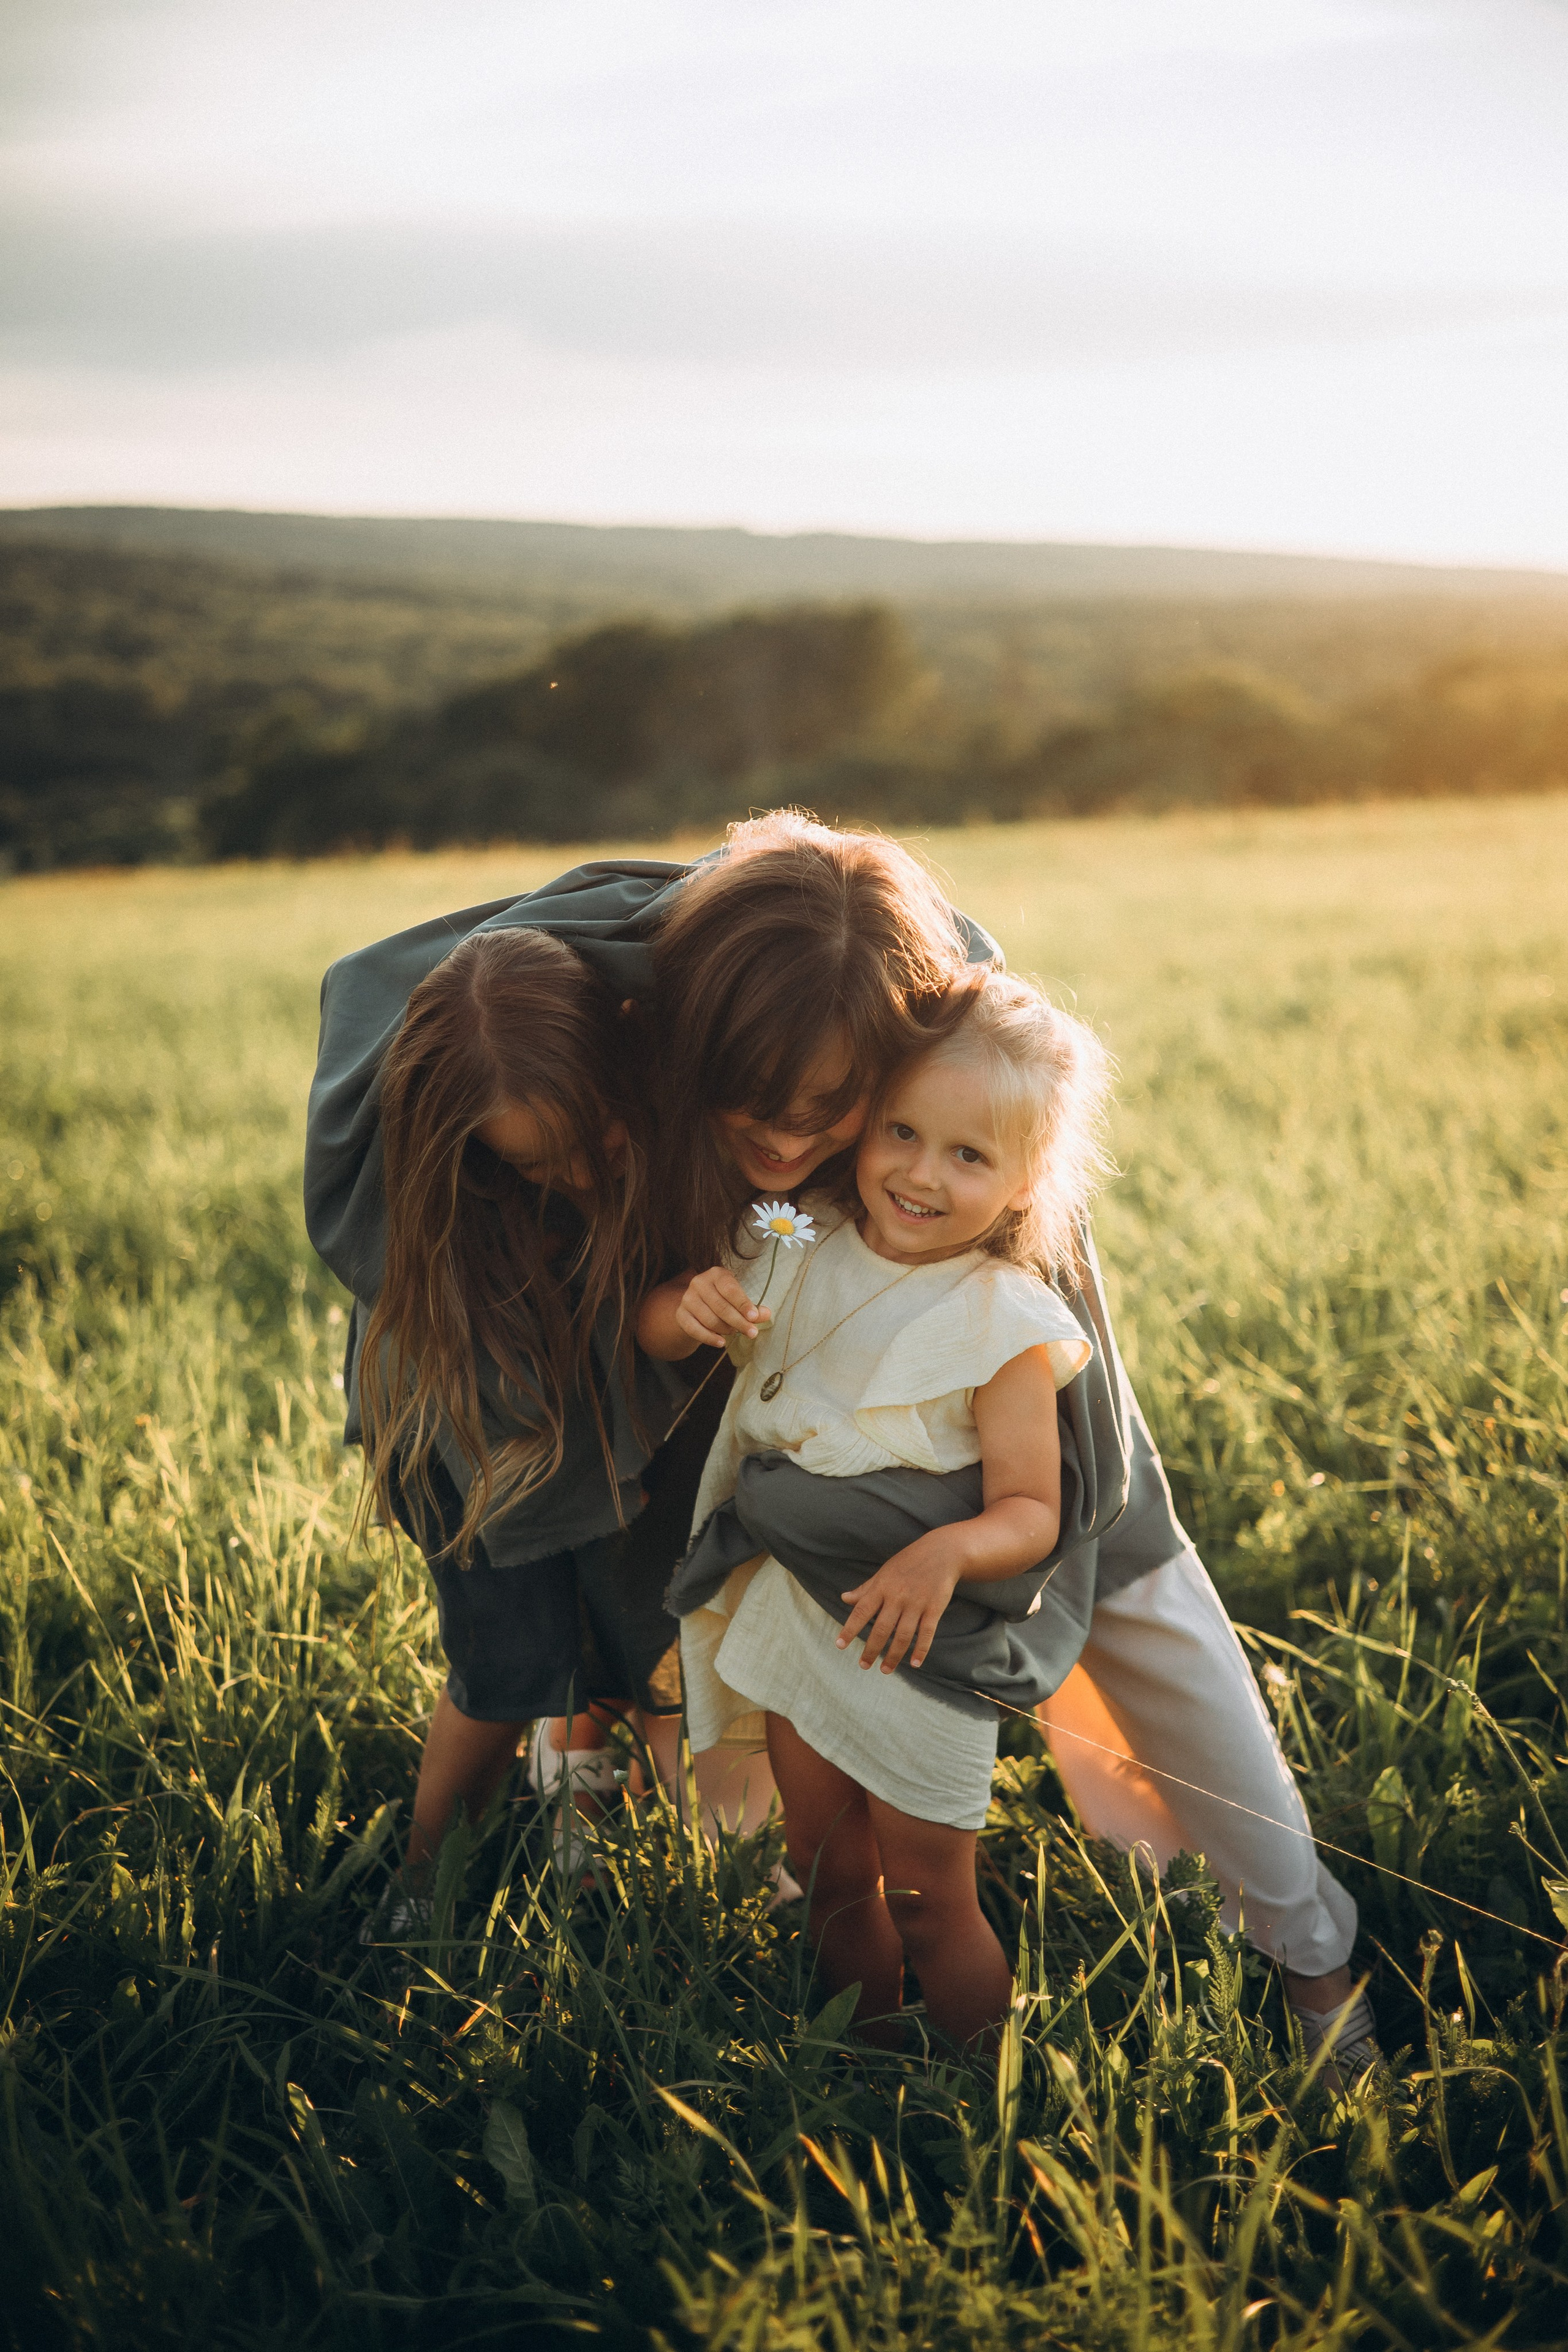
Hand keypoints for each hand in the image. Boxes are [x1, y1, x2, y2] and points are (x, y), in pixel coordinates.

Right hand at [676, 1267, 772, 1351]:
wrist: (698, 1304)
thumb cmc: (724, 1299)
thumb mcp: (739, 1299)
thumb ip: (753, 1308)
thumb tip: (766, 1314)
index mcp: (716, 1274)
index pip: (730, 1289)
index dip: (743, 1304)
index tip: (754, 1317)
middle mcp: (699, 1283)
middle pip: (721, 1307)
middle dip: (739, 1322)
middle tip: (752, 1333)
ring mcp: (687, 1298)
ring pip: (710, 1320)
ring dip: (726, 1330)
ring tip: (735, 1333)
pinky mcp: (681, 1314)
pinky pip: (695, 1330)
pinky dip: (709, 1338)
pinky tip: (721, 1343)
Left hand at [837, 1533, 962, 1674]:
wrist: (942, 1552)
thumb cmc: (909, 1562)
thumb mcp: (884, 1572)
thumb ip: (865, 1588)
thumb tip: (844, 1598)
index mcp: (882, 1587)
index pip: (862, 1611)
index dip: (850, 1629)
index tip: (839, 1645)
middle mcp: (897, 1597)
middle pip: (882, 1629)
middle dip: (871, 1650)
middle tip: (864, 1665)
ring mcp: (917, 1604)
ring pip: (903, 1635)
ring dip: (894, 1656)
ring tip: (885, 1670)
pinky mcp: (934, 1608)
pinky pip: (926, 1633)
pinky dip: (921, 1649)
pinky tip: (915, 1663)